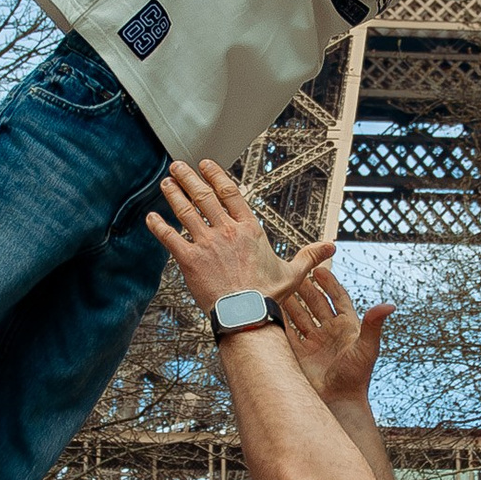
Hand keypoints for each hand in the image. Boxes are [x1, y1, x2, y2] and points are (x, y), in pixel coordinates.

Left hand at [150, 158, 328, 313]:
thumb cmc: (268, 296)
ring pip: (186, 211)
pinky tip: (150, 217)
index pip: (230, 193)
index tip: (205, 165)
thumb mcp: (293, 273)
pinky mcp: (189, 260)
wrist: (247, 314)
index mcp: (249, 229)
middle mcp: (226, 230)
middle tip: (178, 166)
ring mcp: (206, 243)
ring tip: (166, 182)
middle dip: (189, 178)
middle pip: (204, 195)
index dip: (216, 176)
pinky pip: (170, 238)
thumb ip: (309, 256)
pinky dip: (158, 226)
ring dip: (174, 194)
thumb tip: (330, 247)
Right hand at [273, 257, 392, 407]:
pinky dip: (280, 322)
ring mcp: (313, 342)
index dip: (329, 283)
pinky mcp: (299, 354)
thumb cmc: (356, 377)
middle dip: (305, 288)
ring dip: (290, 302)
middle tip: (293, 272)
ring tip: (279, 286)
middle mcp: (329, 332)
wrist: (339, 404)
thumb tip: (389, 305)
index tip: (318, 268)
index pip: (337, 298)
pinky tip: (271, 310)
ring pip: (299, 316)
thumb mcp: (367, 348)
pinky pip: (287, 334)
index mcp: (347, 327)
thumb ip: (374, 325)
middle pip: (315, 304)